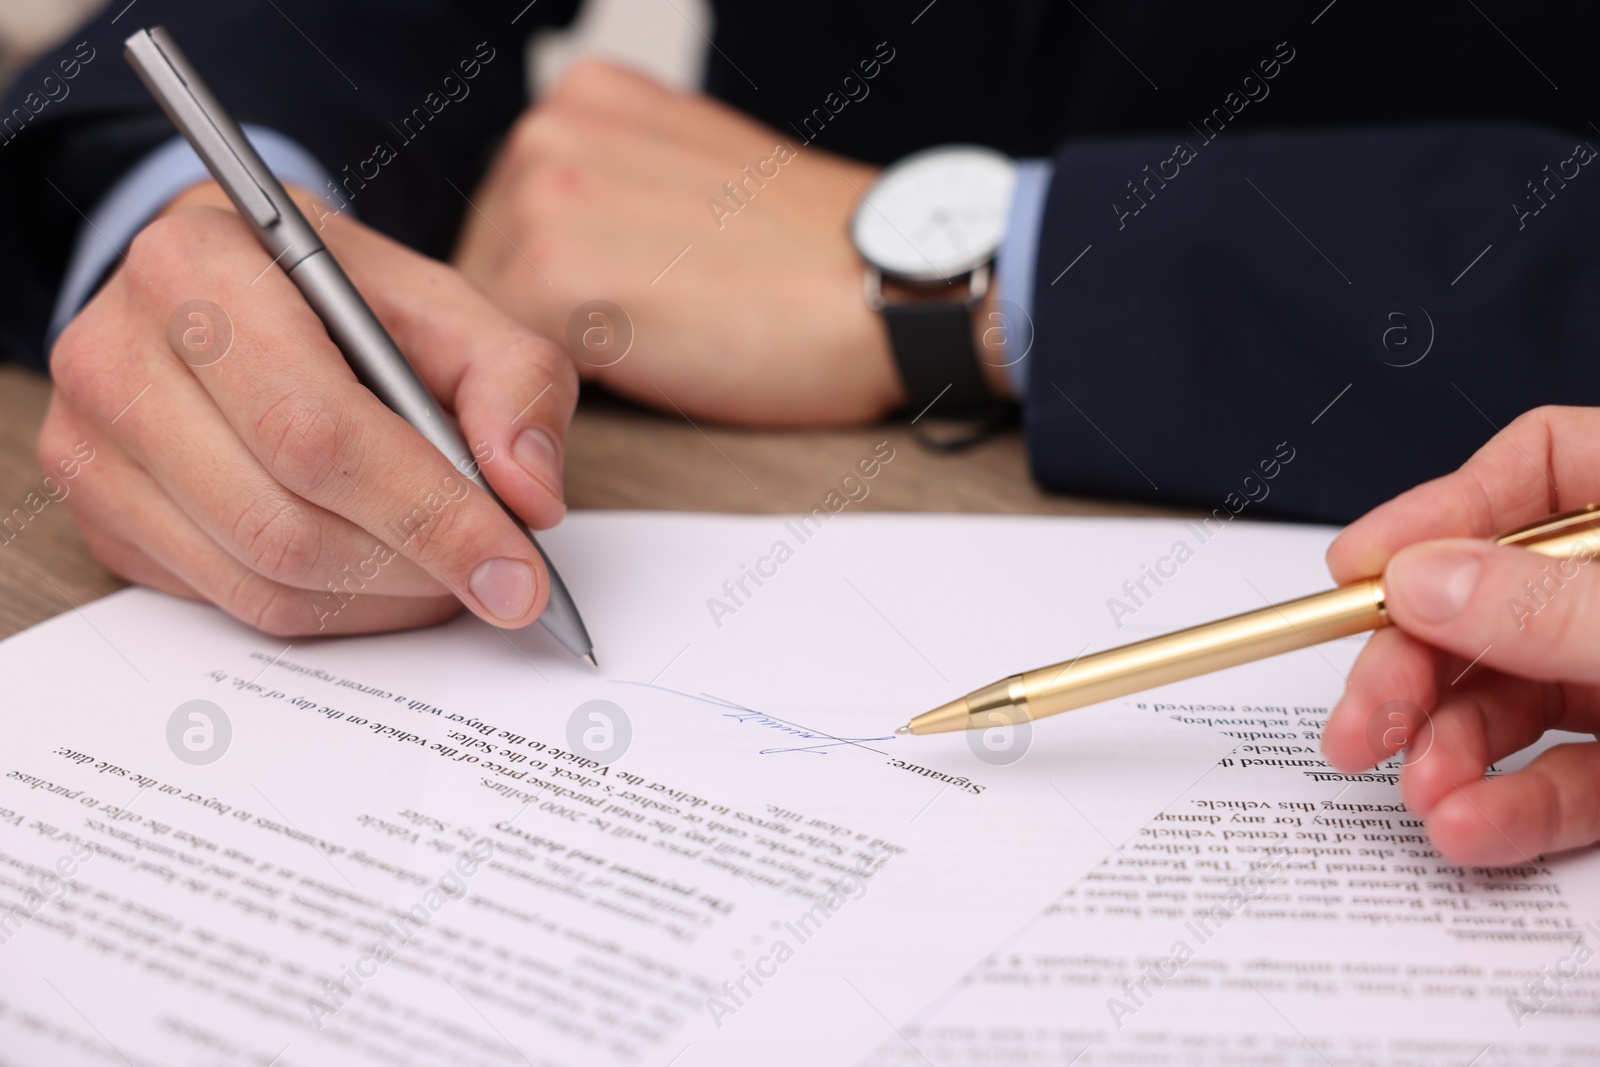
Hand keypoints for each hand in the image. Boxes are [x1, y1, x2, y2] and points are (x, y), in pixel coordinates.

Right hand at [39, 180, 577, 635]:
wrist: (240, 290)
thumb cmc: (349, 300)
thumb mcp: (453, 309)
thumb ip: (515, 385)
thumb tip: (531, 499)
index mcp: (197, 269)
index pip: (316, 430)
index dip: (428, 514)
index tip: (517, 571)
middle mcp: (115, 355)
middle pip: (283, 523)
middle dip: (415, 567)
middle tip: (498, 576)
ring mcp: (87, 446)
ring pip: (259, 581)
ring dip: (381, 600)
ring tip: (448, 569)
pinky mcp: (100, 517)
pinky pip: (229, 604)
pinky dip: (331, 609)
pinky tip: (381, 571)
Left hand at [453, 60, 914, 426]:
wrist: (888, 287)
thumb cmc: (813, 260)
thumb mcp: (696, 181)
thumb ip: (615, 192)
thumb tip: (564, 253)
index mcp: (587, 99)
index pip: (508, 217)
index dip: (552, 286)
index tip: (610, 316)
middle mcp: (549, 127)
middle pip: (486, 266)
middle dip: (543, 320)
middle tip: (646, 339)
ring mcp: (543, 195)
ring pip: (491, 320)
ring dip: (551, 358)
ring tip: (659, 351)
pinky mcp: (553, 278)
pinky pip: (510, 365)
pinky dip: (559, 394)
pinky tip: (650, 372)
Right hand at [1320, 405, 1599, 863]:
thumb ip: (1554, 608)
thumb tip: (1420, 580)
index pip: (1537, 466)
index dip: (1437, 510)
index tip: (1356, 571)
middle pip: (1497, 595)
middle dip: (1416, 663)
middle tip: (1360, 717)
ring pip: (1519, 696)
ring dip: (1450, 748)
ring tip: (1418, 793)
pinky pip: (1570, 778)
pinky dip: (1515, 806)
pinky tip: (1469, 830)